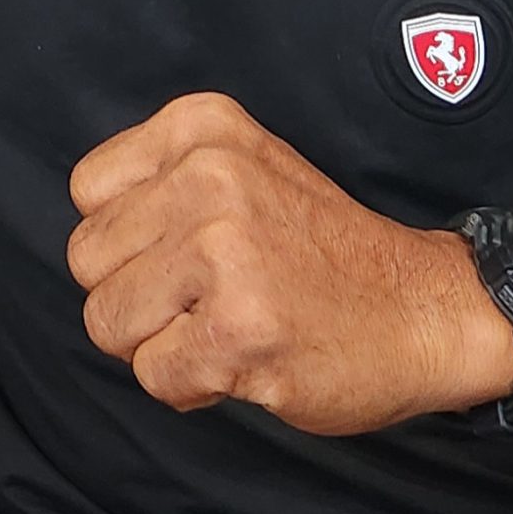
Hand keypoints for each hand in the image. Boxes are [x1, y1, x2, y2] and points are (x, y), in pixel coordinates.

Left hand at [66, 92, 512, 434]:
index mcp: (201, 128)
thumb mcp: (242, 165)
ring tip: (223, 327)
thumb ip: (160, 181)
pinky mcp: (239, 329)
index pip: (87, 191)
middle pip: (87, 260)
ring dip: (157, 343)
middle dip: (134, 294)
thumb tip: (87, 235)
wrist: (425, 309)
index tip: (185, 248)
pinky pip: (153, 375)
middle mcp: (208, 177)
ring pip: (107, 321)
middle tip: (204, 298)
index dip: (127, 237)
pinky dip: (190, 385)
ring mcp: (224, 253)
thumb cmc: (321, 248)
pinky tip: (242, 362)